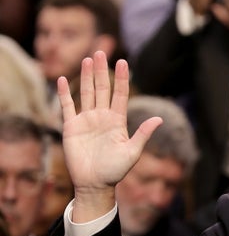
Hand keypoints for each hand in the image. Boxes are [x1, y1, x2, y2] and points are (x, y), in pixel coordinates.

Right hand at [57, 51, 161, 221]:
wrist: (95, 184)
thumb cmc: (115, 171)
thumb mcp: (132, 152)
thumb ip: (143, 134)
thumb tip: (159, 118)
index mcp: (117, 121)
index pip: (120, 95)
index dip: (121, 78)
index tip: (123, 62)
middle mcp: (102, 117)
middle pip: (102, 89)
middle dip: (101, 71)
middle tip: (100, 51)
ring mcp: (86, 121)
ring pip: (86, 93)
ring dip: (86, 76)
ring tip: (87, 59)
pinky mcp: (71, 127)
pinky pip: (67, 107)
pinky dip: (65, 94)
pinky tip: (64, 80)